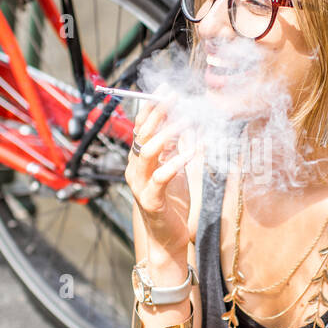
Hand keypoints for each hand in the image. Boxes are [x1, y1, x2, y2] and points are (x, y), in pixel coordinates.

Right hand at [125, 90, 195, 260]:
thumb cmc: (172, 203)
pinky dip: (176, 162)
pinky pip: (161, 177)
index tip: (165, 89)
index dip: (151, 107)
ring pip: (148, 151)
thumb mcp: (173, 169)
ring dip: (168, 133)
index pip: (141, 127)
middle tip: (173, 96)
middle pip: (143, 134)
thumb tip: (181, 120)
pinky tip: (191, 151)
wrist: (170, 238)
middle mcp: (135, 169)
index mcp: (139, 160)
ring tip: (186, 120)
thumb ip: (173, 147)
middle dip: (158, 112)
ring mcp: (140, 185)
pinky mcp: (151, 200)